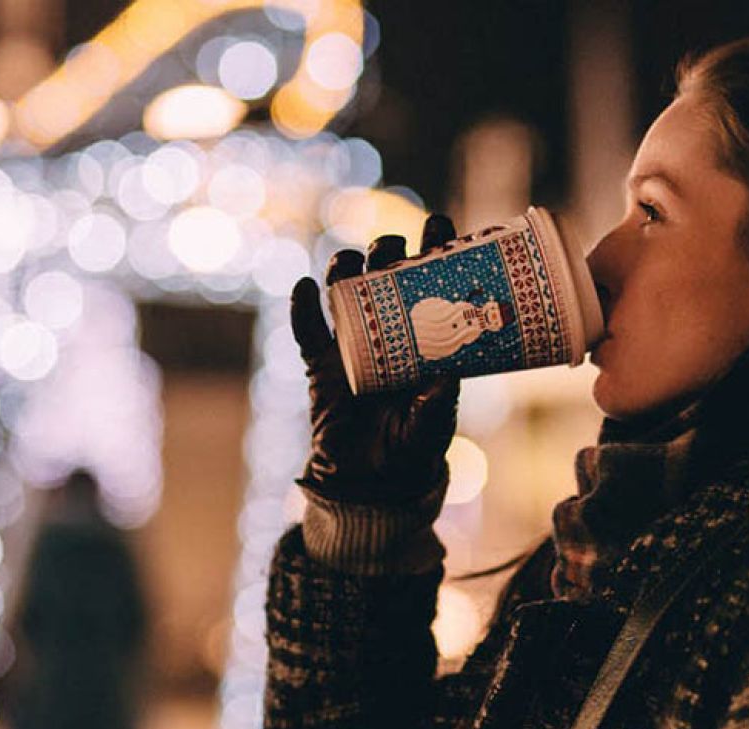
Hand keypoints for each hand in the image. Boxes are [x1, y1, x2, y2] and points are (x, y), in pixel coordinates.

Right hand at [290, 214, 460, 504]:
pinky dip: (302, 309)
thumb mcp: (433, 423)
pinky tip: (304, 288)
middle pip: (384, 276)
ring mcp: (351, 345)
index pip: (429, 284)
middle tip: (395, 246)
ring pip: (344, 293)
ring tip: (350, 261)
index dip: (433, 252)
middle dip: (388, 252)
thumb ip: (437, 400)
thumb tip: (446, 372)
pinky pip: (307, 332)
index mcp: (422, 337)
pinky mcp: (320, 365)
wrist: (372, 482)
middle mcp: (386, 332)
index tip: (439, 226)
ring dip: (345, 269)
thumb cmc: (412, 447)